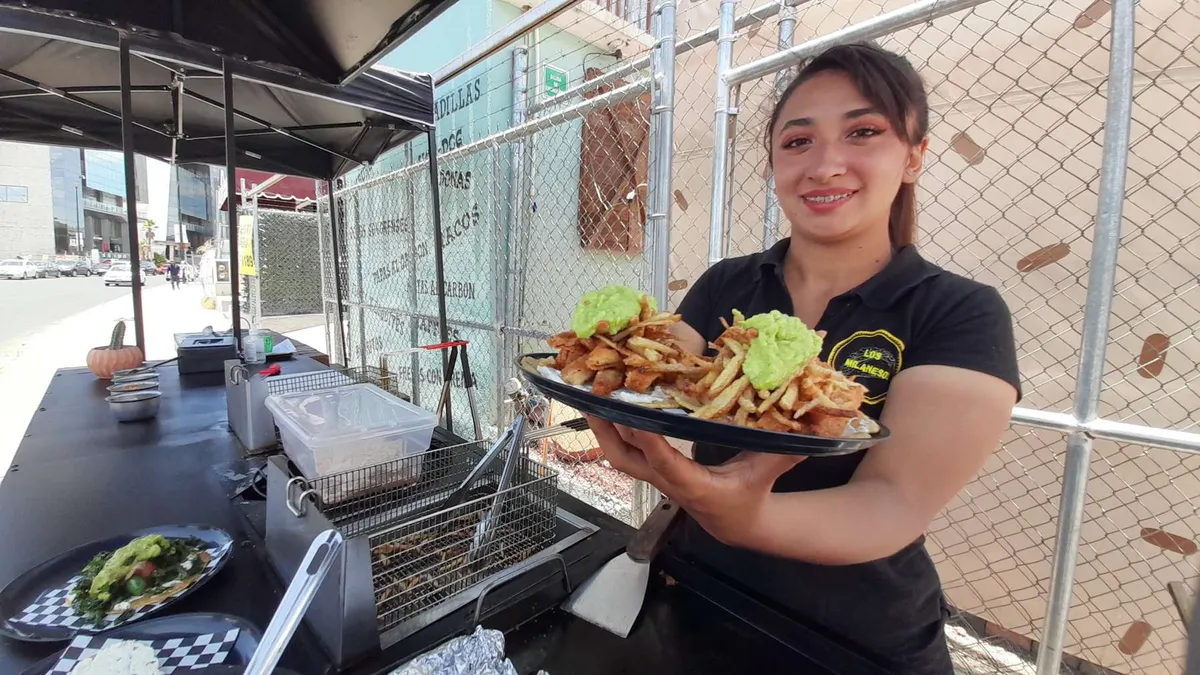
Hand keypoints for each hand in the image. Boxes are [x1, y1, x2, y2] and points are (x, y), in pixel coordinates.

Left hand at [586, 415, 804, 545]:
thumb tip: (808, 428)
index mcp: (695, 486)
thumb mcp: (767, 473)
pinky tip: (605, 403)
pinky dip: (613, 428)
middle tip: (592, 399)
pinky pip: (627, 450)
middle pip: (626, 461)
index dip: (649, 440)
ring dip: (603, 427)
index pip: (666, 463)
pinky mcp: (654, 470)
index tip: (635, 416)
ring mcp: (657, 477)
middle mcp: (668, 482)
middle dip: (607, 432)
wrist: (736, 524)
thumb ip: (784, 451)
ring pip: (619, 455)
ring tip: (587, 394)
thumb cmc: (751, 495)